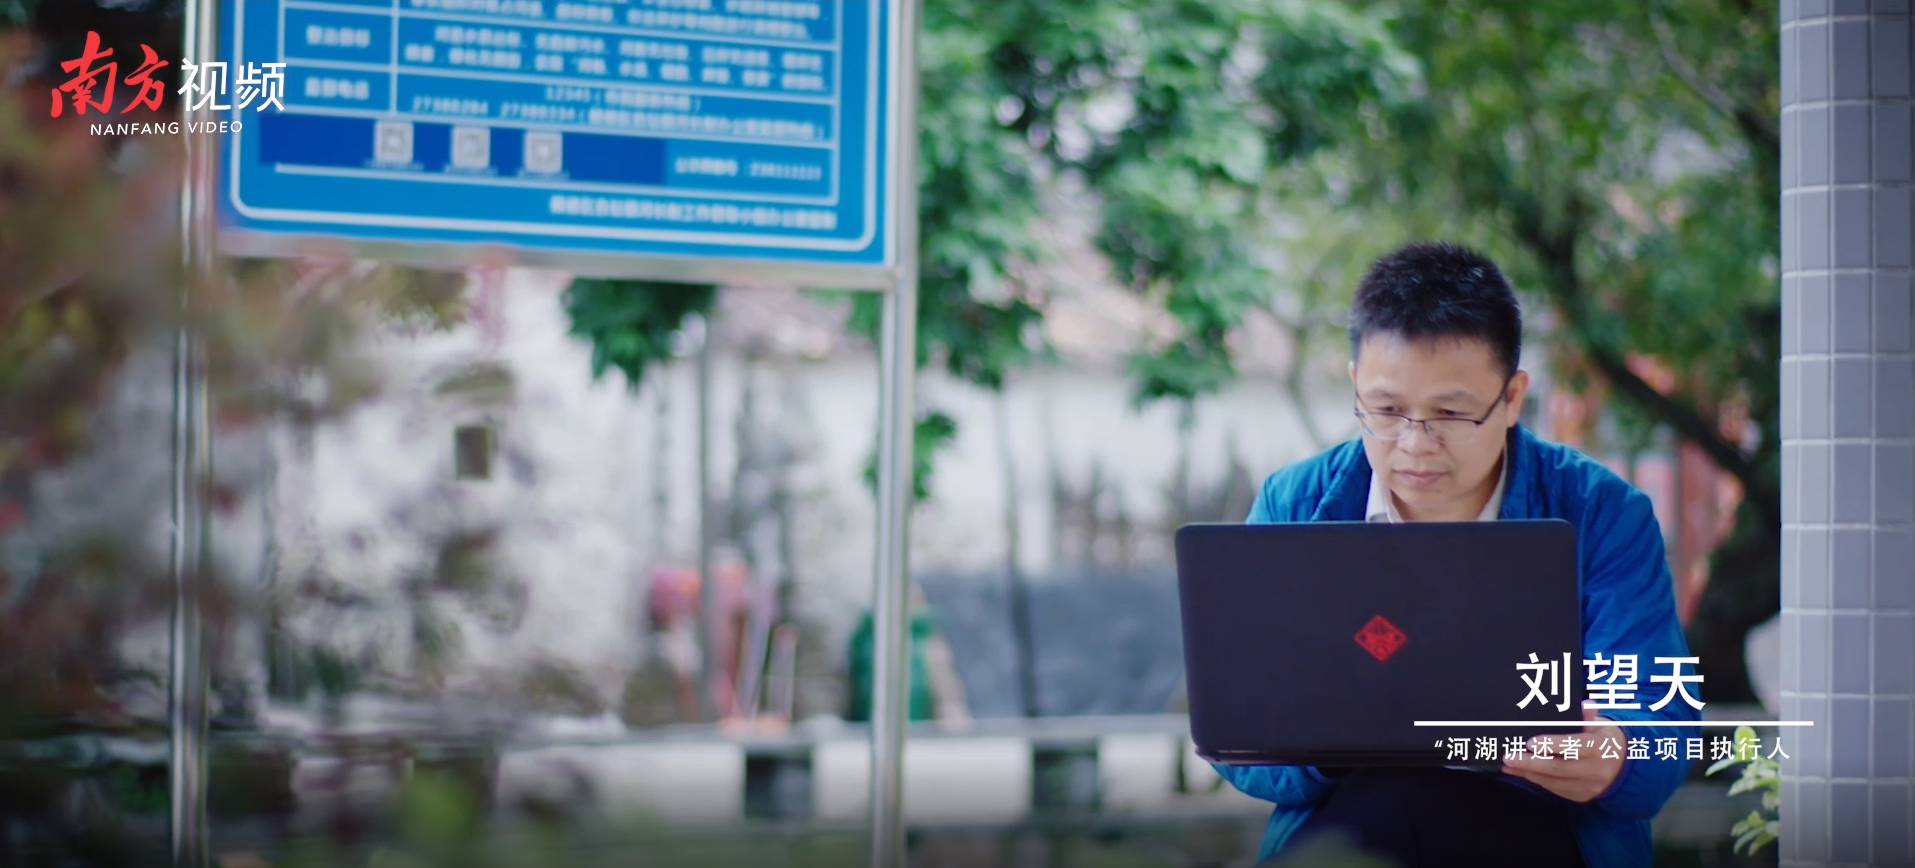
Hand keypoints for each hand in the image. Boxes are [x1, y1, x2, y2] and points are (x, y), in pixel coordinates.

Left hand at [1501, 703, 1624, 802]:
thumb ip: (1590, 716)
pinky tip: (1522, 773)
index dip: (1551, 745)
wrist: (1625, 767)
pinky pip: (1557, 790)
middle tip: (1508, 757)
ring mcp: (1589, 786)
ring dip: (1529, 774)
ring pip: (1555, 782)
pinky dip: (1538, 782)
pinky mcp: (1582, 796)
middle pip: (1559, 768)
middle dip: (1531, 763)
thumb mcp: (1602, 725)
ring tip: (1508, 766)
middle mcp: (1595, 770)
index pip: (1573, 746)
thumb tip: (1587, 705)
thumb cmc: (1605, 740)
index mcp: (1600, 748)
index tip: (1530, 743)